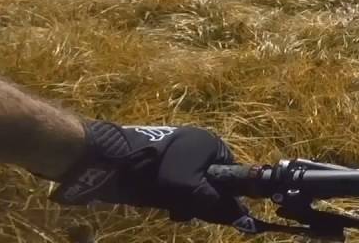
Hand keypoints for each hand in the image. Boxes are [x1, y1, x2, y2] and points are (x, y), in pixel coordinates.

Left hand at [51, 121, 252, 229]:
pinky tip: (159, 197)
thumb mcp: (190, 190)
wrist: (115, 159)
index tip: (209, 208)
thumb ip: (216, 203)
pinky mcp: (160, 155)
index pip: (231, 171)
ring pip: (191, 181)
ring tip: (169, 206)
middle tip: (183, 210)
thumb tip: (243, 216)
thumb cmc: (158, 171)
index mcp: (211, 143)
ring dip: (183, 197)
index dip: (223, 192)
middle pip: (210, 178)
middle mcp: (198, 142)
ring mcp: (177, 148)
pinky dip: (169, 190)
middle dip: (199, 198)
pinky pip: (174, 178)